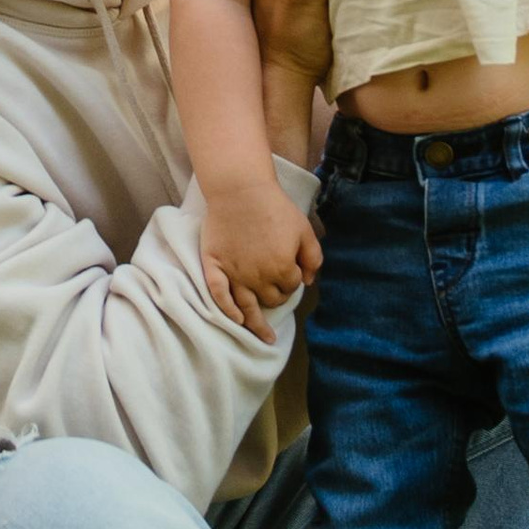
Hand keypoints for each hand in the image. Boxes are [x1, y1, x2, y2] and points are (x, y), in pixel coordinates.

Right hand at [198, 180, 320, 341]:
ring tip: (262, 338)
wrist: (241, 190)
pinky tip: (235, 320)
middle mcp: (258, 279)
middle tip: (276, 289)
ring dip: (256, 325)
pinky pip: (220, 296)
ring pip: (247, 308)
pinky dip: (227, 311)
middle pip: (271, 300)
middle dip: (277, 297)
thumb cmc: (276, 208)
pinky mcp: (215, 267)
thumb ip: (313, 258)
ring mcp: (235, 275)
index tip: (290, 268)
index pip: (291, 287)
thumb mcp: (304, 230)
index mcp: (283, 271)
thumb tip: (309, 281)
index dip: (293, 280)